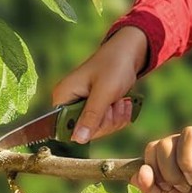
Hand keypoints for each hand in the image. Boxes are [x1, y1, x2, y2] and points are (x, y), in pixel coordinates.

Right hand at [51, 26, 148, 143]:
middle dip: (107, 120)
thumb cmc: (114, 66)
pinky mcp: (96, 108)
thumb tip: (78, 139)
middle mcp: (70, 104)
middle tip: (115, 101)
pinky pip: (108, 124)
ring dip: (116, 117)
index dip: (87, 127)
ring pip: (100, 129)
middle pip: (86, 132)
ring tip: (120, 99)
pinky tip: (123, 102)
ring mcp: (84, 107)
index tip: (103, 111)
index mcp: (63, 97)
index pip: (66, 129)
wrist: (129, 53)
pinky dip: (119, 115)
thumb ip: (91, 116)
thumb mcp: (104, 92)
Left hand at [130, 126, 191, 192]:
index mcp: (172, 155)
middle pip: (166, 142)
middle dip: (170, 171)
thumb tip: (139, 172)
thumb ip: (149, 188)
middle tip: (184, 187)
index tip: (167, 188)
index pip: (152, 148)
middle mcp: (188, 145)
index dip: (155, 169)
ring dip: (186, 162)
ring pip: (188, 133)